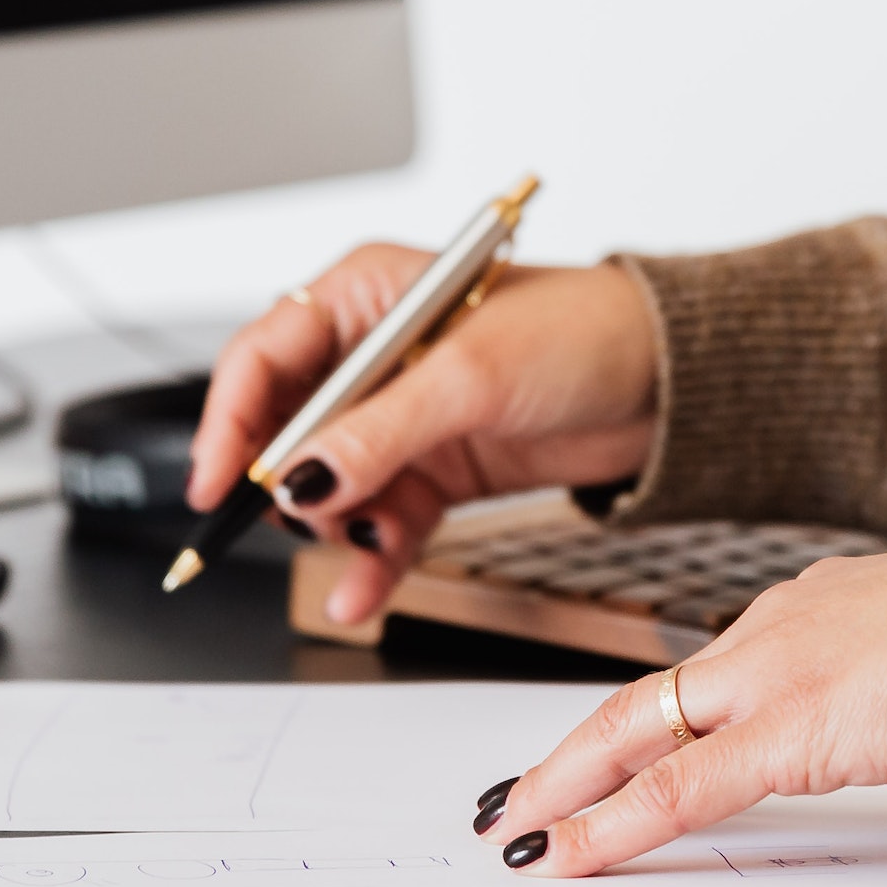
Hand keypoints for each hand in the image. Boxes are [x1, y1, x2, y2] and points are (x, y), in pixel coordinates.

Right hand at [187, 250, 660, 625]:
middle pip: (286, 428)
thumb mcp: (471, 377)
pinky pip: (379, 520)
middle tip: (305, 518)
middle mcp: (372, 354)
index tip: (217, 483)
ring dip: (335, 528)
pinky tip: (361, 592)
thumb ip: (378, 432)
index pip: (263, 356)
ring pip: (331, 486)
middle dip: (289, 482)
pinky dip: (369, 558)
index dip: (228, 420)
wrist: (669, 384)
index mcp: (364, 294)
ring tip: (362, 548)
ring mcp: (402, 417)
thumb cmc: (582, 333)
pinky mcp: (433, 470)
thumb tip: (300, 477)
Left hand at [473, 524, 886, 875]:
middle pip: (653, 696)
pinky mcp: (788, 729)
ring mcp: (778, 672)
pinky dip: (609, 825)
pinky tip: (564, 856)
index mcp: (829, 610)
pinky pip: (675, 789)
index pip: (717, 672)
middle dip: (577, 751)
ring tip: (517, 833)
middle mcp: (785, 625)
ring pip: (639, 732)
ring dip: (569, 788)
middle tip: (518, 793)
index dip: (655, 719)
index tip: (614, 749)